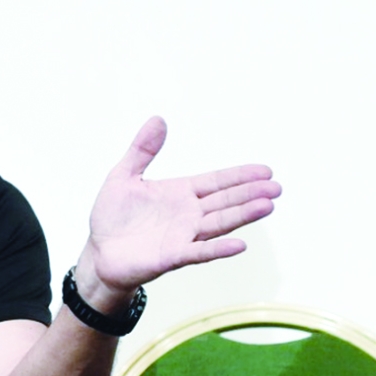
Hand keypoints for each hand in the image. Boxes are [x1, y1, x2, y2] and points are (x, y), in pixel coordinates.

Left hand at [84, 116, 281, 293]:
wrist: (98, 252)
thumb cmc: (111, 217)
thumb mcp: (123, 176)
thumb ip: (141, 150)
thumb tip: (158, 119)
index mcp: (179, 193)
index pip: (216, 182)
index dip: (239, 176)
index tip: (266, 170)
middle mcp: (187, 214)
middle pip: (225, 201)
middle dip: (250, 193)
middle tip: (276, 187)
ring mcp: (183, 236)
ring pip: (219, 223)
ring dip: (243, 215)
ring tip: (267, 205)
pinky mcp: (172, 256)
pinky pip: (199, 252)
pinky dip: (219, 248)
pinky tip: (240, 244)